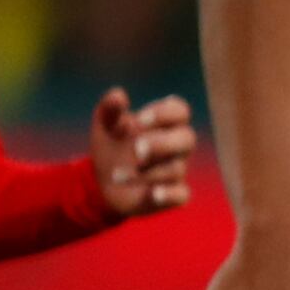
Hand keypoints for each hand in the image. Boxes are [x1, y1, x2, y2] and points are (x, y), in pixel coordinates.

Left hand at [90, 88, 198, 218]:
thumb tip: (118, 94)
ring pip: (175, 169)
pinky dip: (169, 194)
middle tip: (136, 148)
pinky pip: (182, 194)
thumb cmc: (112, 146)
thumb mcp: (105, 125)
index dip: (164, 113)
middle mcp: (175, 146)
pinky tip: (154, 193)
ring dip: (146, 172)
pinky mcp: (171, 195)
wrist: (102, 182)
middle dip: (162, 143)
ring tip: (116, 176)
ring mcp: (175, 170)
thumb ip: (111, 108)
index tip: (140, 119)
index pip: (179, 111)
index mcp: (164, 123)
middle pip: (187, 138)